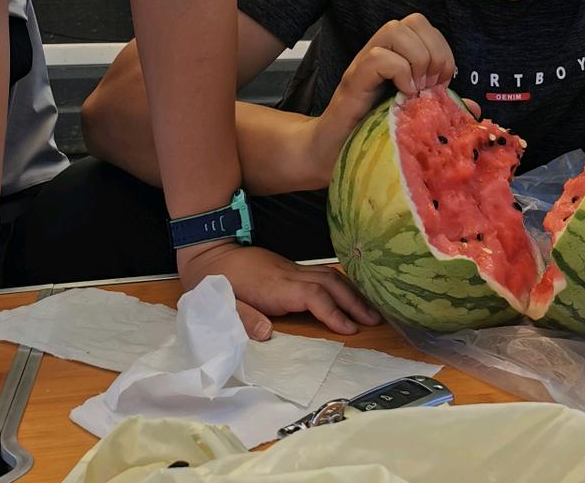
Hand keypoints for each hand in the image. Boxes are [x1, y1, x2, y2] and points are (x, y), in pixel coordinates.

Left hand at [176, 241, 381, 338]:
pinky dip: (341, 283)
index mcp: (274, 287)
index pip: (313, 296)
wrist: (209, 251)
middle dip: (354, 301)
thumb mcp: (219, 305)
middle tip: (375, 320)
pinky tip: (350, 294)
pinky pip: (322, 274)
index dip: (333, 312)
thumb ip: (242, 318)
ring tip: (370, 309)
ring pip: (330, 275)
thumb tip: (268, 334)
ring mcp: (291, 269)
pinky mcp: (290, 268)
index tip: (350, 329)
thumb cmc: (213, 283)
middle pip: (330, 282)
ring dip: (352, 291)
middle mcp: (289, 274)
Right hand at [310, 13, 478, 182]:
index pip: (424, 26)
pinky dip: (399, 73)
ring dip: (417, 59)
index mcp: (397, 55)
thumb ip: (442, 106)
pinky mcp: (353, 80)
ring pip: (395, 30)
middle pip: (413, 21)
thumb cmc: (372, 132)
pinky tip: (402, 95)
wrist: (333, 152)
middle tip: (431, 84)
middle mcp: (380, 52)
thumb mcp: (416, 114)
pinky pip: (379, 56)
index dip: (442, 49)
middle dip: (433, 51)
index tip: (442, 82)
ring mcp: (364, 63)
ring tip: (417, 89)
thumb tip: (475, 106)